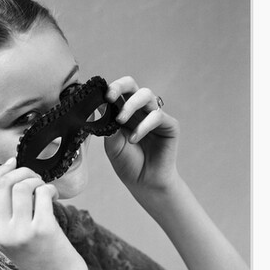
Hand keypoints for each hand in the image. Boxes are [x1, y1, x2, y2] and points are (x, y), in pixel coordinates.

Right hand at [0, 158, 87, 269]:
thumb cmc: (42, 260)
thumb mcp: (15, 241)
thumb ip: (9, 218)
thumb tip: (17, 180)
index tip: (13, 163)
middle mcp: (3, 232)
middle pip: (2, 184)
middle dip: (21, 172)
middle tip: (36, 178)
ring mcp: (21, 232)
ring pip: (21, 186)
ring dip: (37, 180)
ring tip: (46, 189)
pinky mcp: (43, 230)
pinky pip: (42, 194)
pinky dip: (50, 189)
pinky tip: (55, 197)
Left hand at [103, 77, 180, 194]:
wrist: (144, 183)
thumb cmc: (128, 164)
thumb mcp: (112, 144)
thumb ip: (108, 125)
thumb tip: (100, 107)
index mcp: (123, 111)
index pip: (117, 92)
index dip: (109, 89)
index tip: (100, 96)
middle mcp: (140, 110)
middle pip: (132, 85)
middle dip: (120, 86)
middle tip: (110, 97)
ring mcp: (155, 115)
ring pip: (146, 95)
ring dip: (130, 105)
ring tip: (119, 120)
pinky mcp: (170, 125)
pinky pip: (157, 116)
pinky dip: (143, 126)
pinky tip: (134, 139)